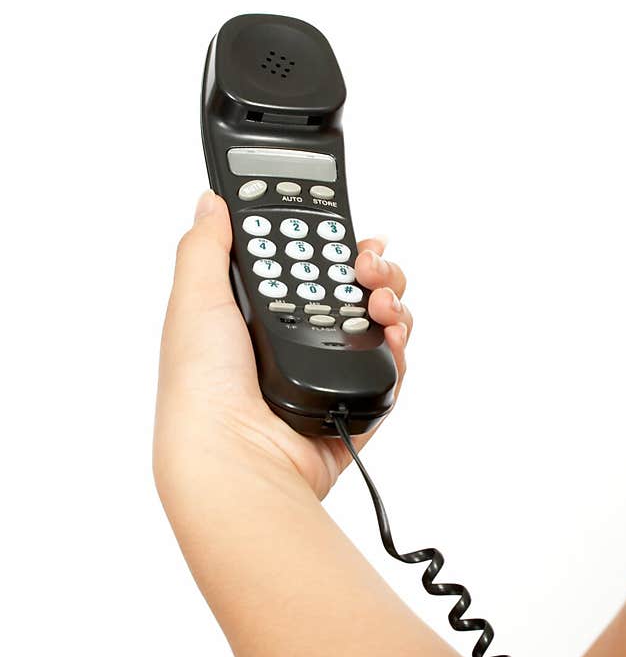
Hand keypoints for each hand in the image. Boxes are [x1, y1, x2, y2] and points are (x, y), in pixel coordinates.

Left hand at [154, 191, 412, 510]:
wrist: (235, 454)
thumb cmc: (202, 386)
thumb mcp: (194, 299)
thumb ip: (206, 246)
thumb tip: (211, 202)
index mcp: (259, 314)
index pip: (307, 264)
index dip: (330, 242)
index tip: (346, 228)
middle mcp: (296, 341)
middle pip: (353, 289)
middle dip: (372, 268)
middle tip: (369, 265)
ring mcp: (328, 373)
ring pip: (379, 324)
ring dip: (391, 301)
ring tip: (382, 304)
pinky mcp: (354, 403)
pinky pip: (391, 367)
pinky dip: (399, 349)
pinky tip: (392, 337)